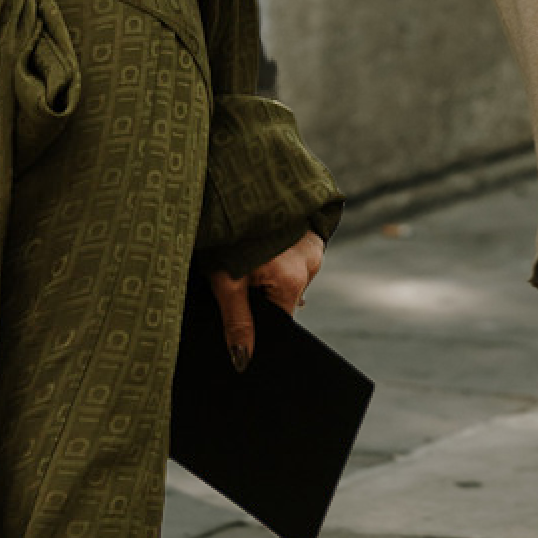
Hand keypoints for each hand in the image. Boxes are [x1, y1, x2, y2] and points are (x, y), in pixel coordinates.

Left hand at [208, 231, 325, 369]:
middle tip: (236, 281)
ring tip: (243, 259)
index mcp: (293, 281)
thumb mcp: (226, 281)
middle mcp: (310, 265)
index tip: (242, 320)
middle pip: (285, 297)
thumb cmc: (230, 234)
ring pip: (288, 273)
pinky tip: (256, 247)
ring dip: (268, 272)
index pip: (282, 321)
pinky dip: (275, 254)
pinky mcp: (307, 230)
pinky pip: (292, 253)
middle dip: (261, 295)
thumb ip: (237, 321)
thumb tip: (243, 360)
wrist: (239, 177)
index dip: (260, 325)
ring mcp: (312, 245)